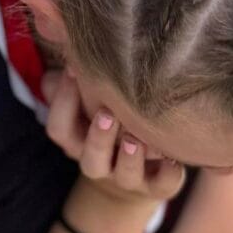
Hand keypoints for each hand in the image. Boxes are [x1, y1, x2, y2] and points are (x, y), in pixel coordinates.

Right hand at [40, 68, 185, 207]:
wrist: (134, 179)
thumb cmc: (109, 127)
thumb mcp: (89, 106)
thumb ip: (77, 81)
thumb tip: (68, 47)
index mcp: (79, 144)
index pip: (59, 130)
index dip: (63, 102)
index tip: (75, 69)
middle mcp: (101, 164)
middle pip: (90, 160)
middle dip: (98, 138)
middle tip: (106, 113)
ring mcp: (130, 179)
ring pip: (125, 175)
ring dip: (130, 157)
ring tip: (135, 138)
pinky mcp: (159, 186)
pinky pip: (163, 184)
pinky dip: (168, 172)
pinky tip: (173, 156)